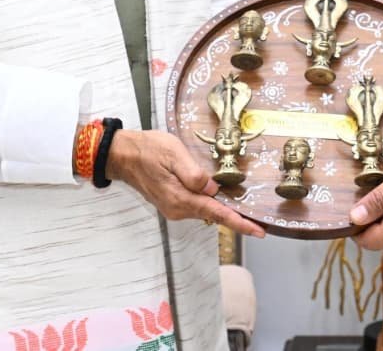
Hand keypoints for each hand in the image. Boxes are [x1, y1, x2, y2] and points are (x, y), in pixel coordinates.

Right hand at [107, 129, 265, 238]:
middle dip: (236, 219)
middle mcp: (178, 209)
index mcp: (180, 199)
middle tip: (259, 223)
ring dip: (224, 211)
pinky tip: (220, 199)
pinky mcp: (172, 202)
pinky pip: (197, 206)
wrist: (123, 155)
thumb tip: (212, 189)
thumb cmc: (148, 150)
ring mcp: (174, 207)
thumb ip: (194, 174)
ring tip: (245, 212)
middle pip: (214, 216)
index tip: (258, 231)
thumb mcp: (174, 154)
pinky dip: (211, 205)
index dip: (240, 223)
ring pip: (206, 211)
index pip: (217, 214)